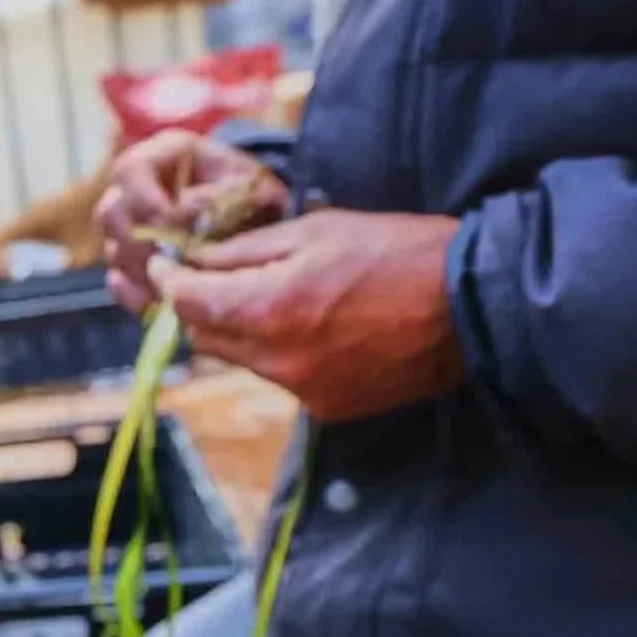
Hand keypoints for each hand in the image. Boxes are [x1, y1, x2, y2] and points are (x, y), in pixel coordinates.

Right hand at [97, 129, 288, 312]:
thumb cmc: (254, 197)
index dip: (141, 198)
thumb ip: (217, 197)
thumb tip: (181, 214)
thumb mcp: (250, 188)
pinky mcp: (131, 261)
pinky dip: (135, 293)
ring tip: (174, 280)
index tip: (166, 222)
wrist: (260, 222)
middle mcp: (138, 188)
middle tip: (170, 260)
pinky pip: (117, 281)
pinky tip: (159, 298)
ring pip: (113, 248)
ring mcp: (129, 227)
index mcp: (165, 157)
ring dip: (141, 269)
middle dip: (140, 242)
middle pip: (111, 212)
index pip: (129, 170)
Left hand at [147, 209, 463, 422]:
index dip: (167, 281)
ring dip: (238, 331)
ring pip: (240, 361)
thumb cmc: (400, 251)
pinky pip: (280, 379)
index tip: (161, 266)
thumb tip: (197, 261)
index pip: (186, 303)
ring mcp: (301, 389)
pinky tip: (308, 328)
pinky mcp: (327, 407)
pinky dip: (278, 354)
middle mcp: (276, 359)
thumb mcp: (318, 229)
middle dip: (198, 307)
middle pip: (204, 337)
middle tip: (207, 279)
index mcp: (268, 308)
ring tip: (265, 299)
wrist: (476, 304)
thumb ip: (247, 251)